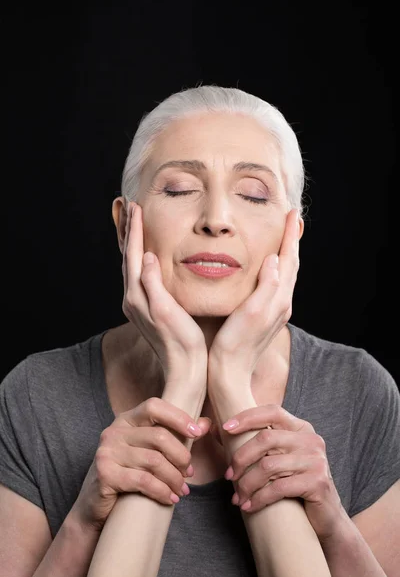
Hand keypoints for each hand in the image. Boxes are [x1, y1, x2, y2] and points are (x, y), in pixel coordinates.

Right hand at [71, 398, 211, 530]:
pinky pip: (143, 481)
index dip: (178, 417)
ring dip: (174, 478)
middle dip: (181, 457)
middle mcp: (114, 431)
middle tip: (189, 473)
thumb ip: (176, 436)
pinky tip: (170, 498)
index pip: (154, 406)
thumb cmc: (128, 475)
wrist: (95, 508)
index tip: (197, 433)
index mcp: (126, 420)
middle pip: (159, 436)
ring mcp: (107, 452)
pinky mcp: (105, 474)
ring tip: (181, 489)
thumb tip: (206, 423)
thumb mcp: (150, 452)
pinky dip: (162, 491)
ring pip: (154, 461)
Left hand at [122, 202, 206, 379]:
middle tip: (131, 207)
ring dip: (132, 244)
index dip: (134, 230)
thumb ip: (152, 283)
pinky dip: (139, 258)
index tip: (136, 207)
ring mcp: (138, 305)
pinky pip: (138, 276)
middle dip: (129, 231)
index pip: (132, 255)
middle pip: (127, 257)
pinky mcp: (147, 309)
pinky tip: (147, 255)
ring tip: (135, 225)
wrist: (185, 369)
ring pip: (132, 266)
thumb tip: (145, 256)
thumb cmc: (181, 341)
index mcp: (137, 296)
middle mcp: (133, 299)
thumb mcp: (166, 310)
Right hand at [209, 209, 299, 379]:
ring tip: (283, 238)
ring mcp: (275, 311)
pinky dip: (277, 268)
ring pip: (285, 275)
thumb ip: (266, 285)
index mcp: (279, 299)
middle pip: (291, 265)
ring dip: (286, 254)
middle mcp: (282, 304)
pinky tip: (268, 268)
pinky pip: (277, 285)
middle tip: (290, 220)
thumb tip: (274, 259)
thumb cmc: (235, 342)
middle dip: (291, 241)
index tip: (290, 213)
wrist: (230, 372)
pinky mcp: (266, 316)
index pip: (288, 260)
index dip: (289, 236)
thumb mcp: (251, 311)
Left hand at [221, 405, 343, 540]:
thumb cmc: (294, 485)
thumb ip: (254, 444)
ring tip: (238, 497)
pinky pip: (279, 488)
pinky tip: (250, 507)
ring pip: (269, 466)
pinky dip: (259, 498)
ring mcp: (316, 460)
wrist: (326, 517)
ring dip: (247, 484)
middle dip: (241, 458)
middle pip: (266, 438)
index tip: (225, 428)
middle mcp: (311, 439)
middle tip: (229, 476)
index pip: (272, 411)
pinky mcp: (318, 482)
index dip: (247, 417)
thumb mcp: (277, 459)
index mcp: (301, 428)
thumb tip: (214, 428)